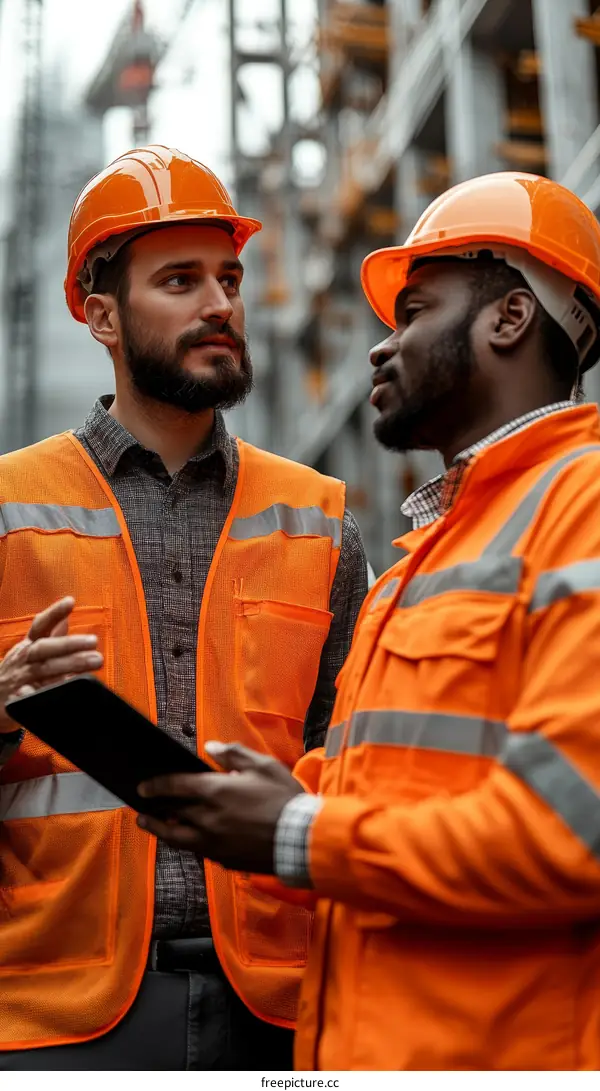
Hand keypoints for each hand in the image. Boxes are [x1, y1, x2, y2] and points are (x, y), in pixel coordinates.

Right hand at [0, 596, 103, 732]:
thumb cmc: (18, 672)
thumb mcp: (30, 652)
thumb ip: (50, 636)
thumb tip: (67, 618)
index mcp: (28, 646)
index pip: (39, 625)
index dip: (54, 613)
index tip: (71, 601)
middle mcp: (25, 660)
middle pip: (44, 648)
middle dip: (69, 643)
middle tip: (94, 641)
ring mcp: (22, 680)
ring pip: (46, 671)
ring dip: (71, 665)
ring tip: (96, 661)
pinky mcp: (21, 701)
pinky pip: (37, 697)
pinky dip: (51, 693)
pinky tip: (70, 689)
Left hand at [137, 743, 304, 872]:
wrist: (300, 838)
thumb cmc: (284, 798)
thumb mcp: (263, 766)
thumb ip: (234, 754)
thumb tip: (210, 747)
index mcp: (215, 791)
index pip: (175, 786)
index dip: (156, 785)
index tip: (142, 786)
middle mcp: (207, 818)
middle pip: (171, 813)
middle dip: (154, 807)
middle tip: (143, 804)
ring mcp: (213, 842)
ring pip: (176, 837)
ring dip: (159, 829)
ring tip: (148, 823)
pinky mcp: (222, 859)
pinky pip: (196, 850)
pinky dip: (185, 842)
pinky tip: (183, 838)